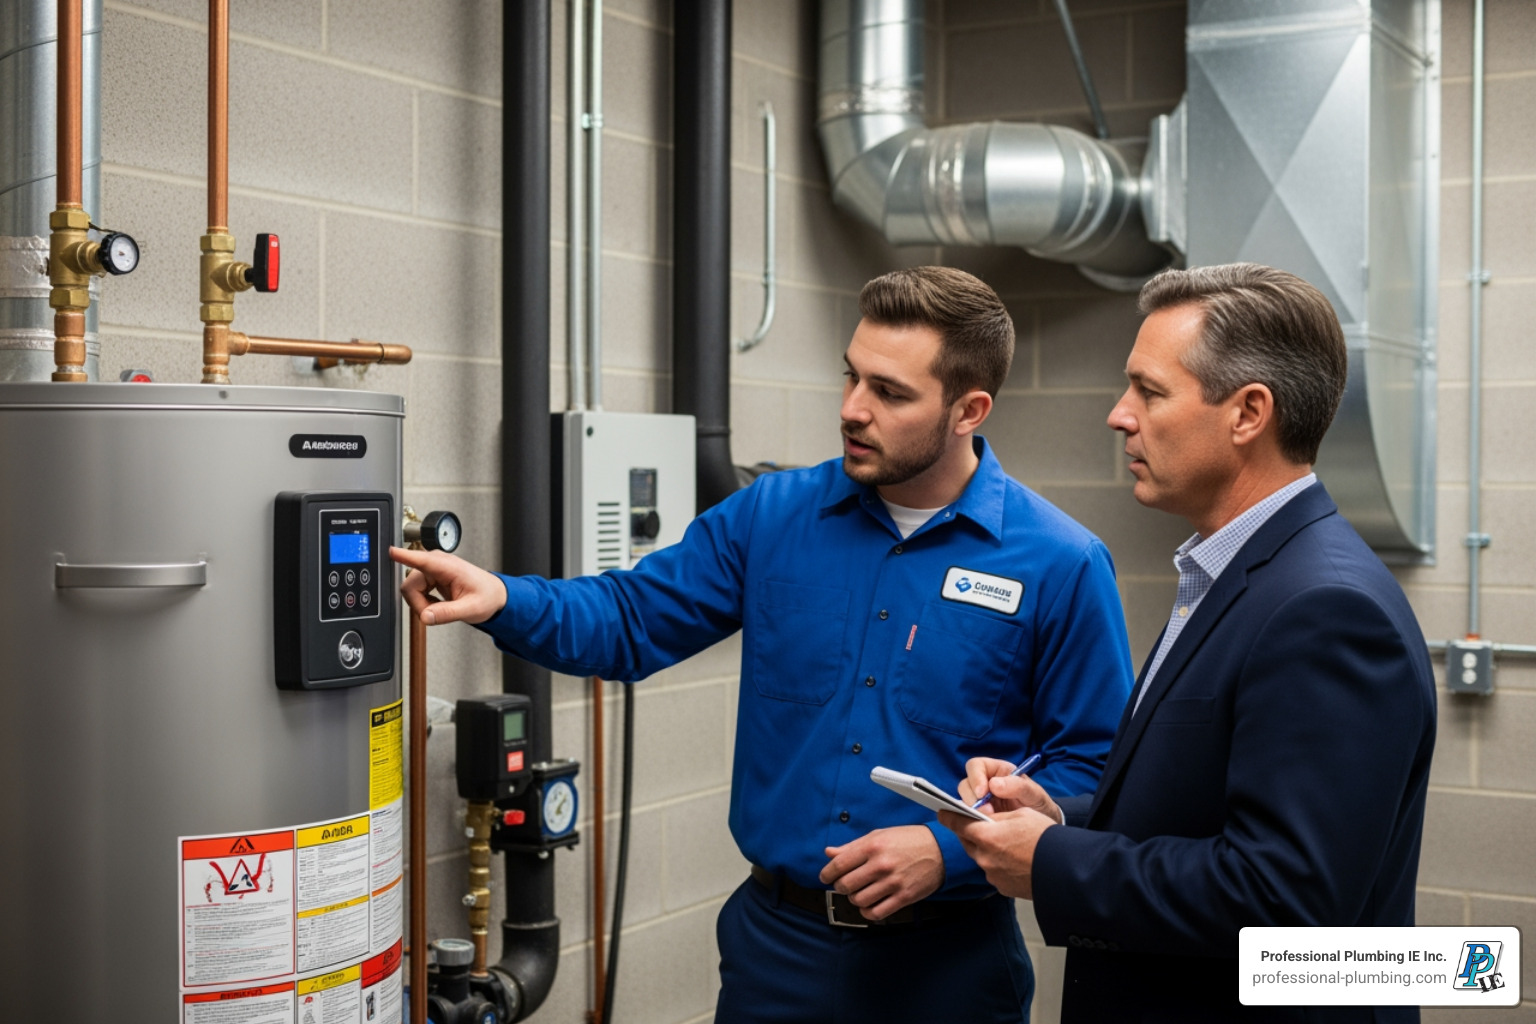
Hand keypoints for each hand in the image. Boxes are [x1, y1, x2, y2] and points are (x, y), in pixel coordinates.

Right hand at [390, 546, 506, 625]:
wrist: (493, 596)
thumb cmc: (487, 597)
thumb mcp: (471, 609)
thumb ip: (447, 613)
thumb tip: (426, 617)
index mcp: (447, 566)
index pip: (421, 559)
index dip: (404, 556)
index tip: (390, 551)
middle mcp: (436, 564)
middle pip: (409, 585)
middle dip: (418, 603)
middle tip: (435, 613)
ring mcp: (431, 570)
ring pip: (410, 590)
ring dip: (421, 604)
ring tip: (440, 607)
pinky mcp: (429, 577)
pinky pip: (415, 593)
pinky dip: (423, 602)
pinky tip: (437, 604)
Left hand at [819, 825, 944, 920]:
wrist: (940, 850)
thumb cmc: (908, 840)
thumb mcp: (879, 835)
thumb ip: (852, 846)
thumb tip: (829, 853)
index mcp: (872, 846)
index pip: (839, 865)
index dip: (826, 873)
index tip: (825, 877)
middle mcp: (881, 865)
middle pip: (846, 885)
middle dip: (840, 886)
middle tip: (844, 884)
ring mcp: (892, 883)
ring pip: (859, 901)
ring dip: (855, 899)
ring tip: (860, 892)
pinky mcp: (903, 897)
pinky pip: (876, 913)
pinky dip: (868, 912)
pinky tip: (869, 905)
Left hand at [936, 806, 1055, 899]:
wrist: (1066, 870)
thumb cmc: (1046, 837)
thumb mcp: (1021, 815)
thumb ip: (996, 817)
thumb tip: (982, 818)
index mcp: (987, 836)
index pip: (957, 824)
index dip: (949, 816)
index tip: (942, 812)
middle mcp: (985, 857)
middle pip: (968, 842)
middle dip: (971, 833)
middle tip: (980, 825)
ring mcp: (992, 875)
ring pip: (981, 857)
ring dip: (986, 849)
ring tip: (1005, 843)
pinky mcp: (1002, 887)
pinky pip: (993, 871)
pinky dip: (998, 864)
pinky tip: (1014, 859)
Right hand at [959, 757, 1063, 822]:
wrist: (1043, 826)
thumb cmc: (1039, 804)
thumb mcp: (1034, 793)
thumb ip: (1018, 786)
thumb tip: (994, 784)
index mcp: (997, 771)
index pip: (976, 766)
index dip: (975, 777)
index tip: (982, 793)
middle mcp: (985, 783)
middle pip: (965, 784)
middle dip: (971, 798)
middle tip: (986, 812)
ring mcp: (981, 801)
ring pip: (964, 801)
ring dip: (971, 811)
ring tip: (988, 820)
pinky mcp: (979, 815)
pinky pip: (968, 816)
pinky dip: (972, 820)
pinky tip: (983, 826)